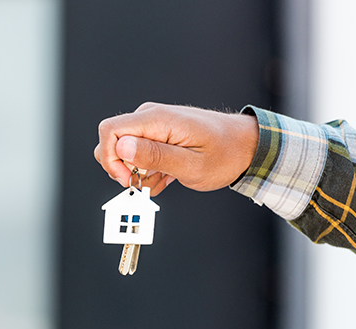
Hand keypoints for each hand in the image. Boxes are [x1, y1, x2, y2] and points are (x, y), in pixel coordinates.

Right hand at [94, 102, 259, 194]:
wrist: (246, 145)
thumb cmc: (225, 155)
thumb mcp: (191, 165)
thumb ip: (155, 156)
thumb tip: (122, 147)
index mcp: (157, 120)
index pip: (109, 131)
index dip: (110, 158)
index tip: (127, 179)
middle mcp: (151, 116)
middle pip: (112, 141)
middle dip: (122, 169)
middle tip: (145, 184)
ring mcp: (153, 124)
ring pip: (124, 151)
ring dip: (137, 173)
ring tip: (164, 180)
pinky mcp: (157, 132)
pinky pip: (137, 152)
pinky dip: (146, 170)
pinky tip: (166, 175)